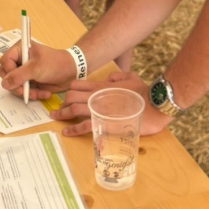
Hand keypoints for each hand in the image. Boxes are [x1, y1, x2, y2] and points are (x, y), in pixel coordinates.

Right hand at [0, 40, 76, 98]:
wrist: (71, 72)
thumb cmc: (55, 64)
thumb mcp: (36, 68)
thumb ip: (19, 75)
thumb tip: (4, 83)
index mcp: (20, 49)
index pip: (5, 61)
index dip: (9, 71)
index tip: (18, 79)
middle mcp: (20, 60)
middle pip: (6, 75)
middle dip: (16, 85)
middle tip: (24, 91)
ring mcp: (24, 72)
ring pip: (14, 85)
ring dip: (26, 92)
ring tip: (38, 93)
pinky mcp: (29, 82)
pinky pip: (24, 91)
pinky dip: (33, 94)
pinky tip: (44, 93)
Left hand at [49, 71, 171, 136]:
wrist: (152, 106)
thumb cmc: (144, 92)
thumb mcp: (131, 76)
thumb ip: (117, 75)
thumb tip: (108, 78)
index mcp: (102, 86)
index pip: (78, 85)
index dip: (69, 90)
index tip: (66, 97)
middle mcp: (96, 97)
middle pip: (71, 97)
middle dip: (62, 103)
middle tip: (58, 109)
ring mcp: (98, 110)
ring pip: (73, 110)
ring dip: (62, 114)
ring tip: (55, 118)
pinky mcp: (102, 123)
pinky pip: (83, 126)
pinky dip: (72, 129)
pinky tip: (66, 132)